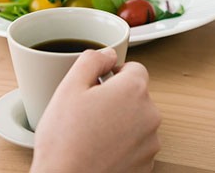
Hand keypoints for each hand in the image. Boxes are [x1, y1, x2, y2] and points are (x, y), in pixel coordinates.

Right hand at [31, 49, 161, 172]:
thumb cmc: (64, 141)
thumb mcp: (69, 87)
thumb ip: (91, 60)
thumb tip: (107, 54)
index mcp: (133, 90)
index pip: (135, 68)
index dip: (113, 74)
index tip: (97, 85)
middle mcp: (149, 115)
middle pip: (136, 96)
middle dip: (116, 99)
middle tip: (88, 112)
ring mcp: (150, 143)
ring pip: (137, 121)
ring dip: (121, 123)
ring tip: (92, 134)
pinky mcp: (146, 165)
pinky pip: (137, 146)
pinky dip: (122, 146)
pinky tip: (100, 151)